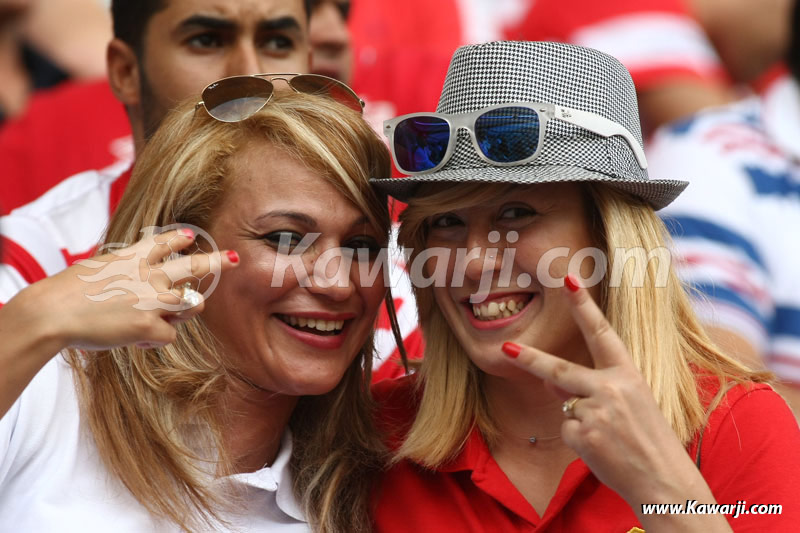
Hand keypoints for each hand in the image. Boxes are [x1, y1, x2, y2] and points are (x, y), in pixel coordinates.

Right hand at [14, 228, 237, 350]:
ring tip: (162, 316)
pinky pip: (169, 335)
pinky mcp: (150, 325)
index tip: (189, 235)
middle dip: (218, 262)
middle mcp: (149, 275)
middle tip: (234, 258)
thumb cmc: (66, 293)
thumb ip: (119, 273)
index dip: (179, 238)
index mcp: (132, 258)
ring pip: (193, 304)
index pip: (163, 242)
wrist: (53, 312)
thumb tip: (129, 282)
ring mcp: (153, 300)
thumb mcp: (96, 270)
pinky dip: (154, 341)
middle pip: (193, 265)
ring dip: (183, 312)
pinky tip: (137, 340)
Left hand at [501, 275, 726, 528]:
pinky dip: (580, 441)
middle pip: (558, 369)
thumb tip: (551, 380)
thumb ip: (593, 385)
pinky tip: (603, 450)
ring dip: (579, 420)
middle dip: (529, 358)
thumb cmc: (649, 440)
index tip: (568, 279)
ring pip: (565, 406)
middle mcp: (611, 388)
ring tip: (609, 438)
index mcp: (628, 374)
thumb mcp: (630, 403)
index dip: (583, 305)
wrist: (665, 482)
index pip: (601, 332)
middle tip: (506, 347)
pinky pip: (567, 430)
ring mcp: (596, 412)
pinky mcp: (584, 435)